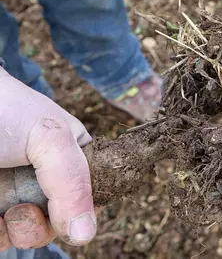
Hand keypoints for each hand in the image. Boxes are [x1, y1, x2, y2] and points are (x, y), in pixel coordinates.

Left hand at [0, 69, 95, 249]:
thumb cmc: (8, 109)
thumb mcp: (51, 139)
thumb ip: (73, 184)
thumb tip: (86, 235)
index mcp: (71, 162)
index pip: (88, 201)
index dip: (79, 213)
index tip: (64, 210)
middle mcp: (44, 183)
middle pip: (56, 227)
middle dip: (40, 228)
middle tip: (22, 209)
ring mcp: (13, 196)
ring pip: (24, 237)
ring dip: (15, 233)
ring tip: (4, 211)